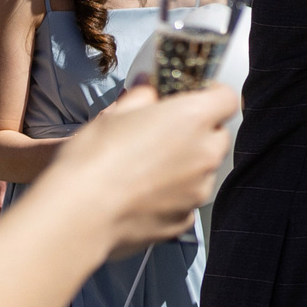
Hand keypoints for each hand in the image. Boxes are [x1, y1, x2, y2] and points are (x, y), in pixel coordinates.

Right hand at [40, 85, 239, 254]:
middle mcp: (205, 155)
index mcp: (193, 119)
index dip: (212, 95)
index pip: (226, 98)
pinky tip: (143, 194)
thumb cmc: (94, 159)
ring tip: (148, 168)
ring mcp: (198, 190)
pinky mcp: (185, 219)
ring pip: (204, 170)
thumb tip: (149, 88)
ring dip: (187, 165)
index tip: (194, 96)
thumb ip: (142, 96)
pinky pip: (188, 200)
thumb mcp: (115, 114)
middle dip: (199, 132)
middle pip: (218, 136)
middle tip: (166, 133)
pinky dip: (174, 195)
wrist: (80, 214)